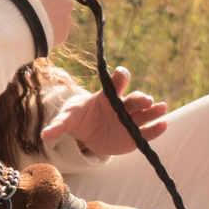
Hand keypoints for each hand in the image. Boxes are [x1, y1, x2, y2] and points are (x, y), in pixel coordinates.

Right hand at [8, 0, 83, 54]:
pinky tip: (32, 28)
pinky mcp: (62, 35)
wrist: (12, 34)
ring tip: (29, 16)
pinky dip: (48, 26)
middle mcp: (67, 1)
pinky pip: (57, 27)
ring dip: (49, 10)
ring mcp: (67, 20)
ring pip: (61, 11)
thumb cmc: (14, 2)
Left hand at [43, 66, 171, 157]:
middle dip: (140, 98)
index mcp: (106, 96)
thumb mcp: (68, 119)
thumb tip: (45, 134)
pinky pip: (147, 132)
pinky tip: (164, 124)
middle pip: (133, 99)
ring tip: (161, 108)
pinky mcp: (135, 135)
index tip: (122, 73)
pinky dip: (156, 128)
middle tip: (146, 100)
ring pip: (144, 113)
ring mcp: (130, 120)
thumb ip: (59, 125)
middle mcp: (122, 106)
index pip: (115, 83)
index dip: (119, 78)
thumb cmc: (79, 118)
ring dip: (153, 111)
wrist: (88, 132)